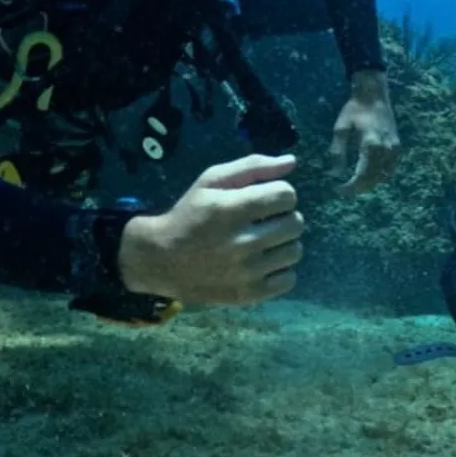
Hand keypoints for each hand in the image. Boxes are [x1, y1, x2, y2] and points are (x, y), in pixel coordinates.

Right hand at [119, 153, 303, 304]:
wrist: (160, 260)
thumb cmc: (190, 215)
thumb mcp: (212, 181)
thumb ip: (253, 166)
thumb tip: (292, 162)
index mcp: (232, 209)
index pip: (286, 195)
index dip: (280, 193)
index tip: (266, 199)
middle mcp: (242, 242)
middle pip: (296, 224)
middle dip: (284, 218)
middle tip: (265, 222)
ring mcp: (247, 272)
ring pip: (295, 251)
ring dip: (283, 244)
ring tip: (263, 242)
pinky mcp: (249, 294)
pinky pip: (289, 280)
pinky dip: (280, 270)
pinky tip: (261, 263)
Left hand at [330, 70, 400, 195]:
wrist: (374, 94)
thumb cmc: (354, 109)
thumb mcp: (341, 128)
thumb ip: (338, 152)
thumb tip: (336, 174)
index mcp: (371, 145)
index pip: (361, 176)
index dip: (350, 187)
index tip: (338, 190)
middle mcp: (385, 150)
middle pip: (373, 179)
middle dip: (359, 188)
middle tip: (345, 190)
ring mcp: (393, 148)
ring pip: (383, 176)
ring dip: (369, 183)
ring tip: (355, 184)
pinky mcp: (397, 146)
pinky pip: (390, 168)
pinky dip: (380, 176)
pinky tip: (369, 175)